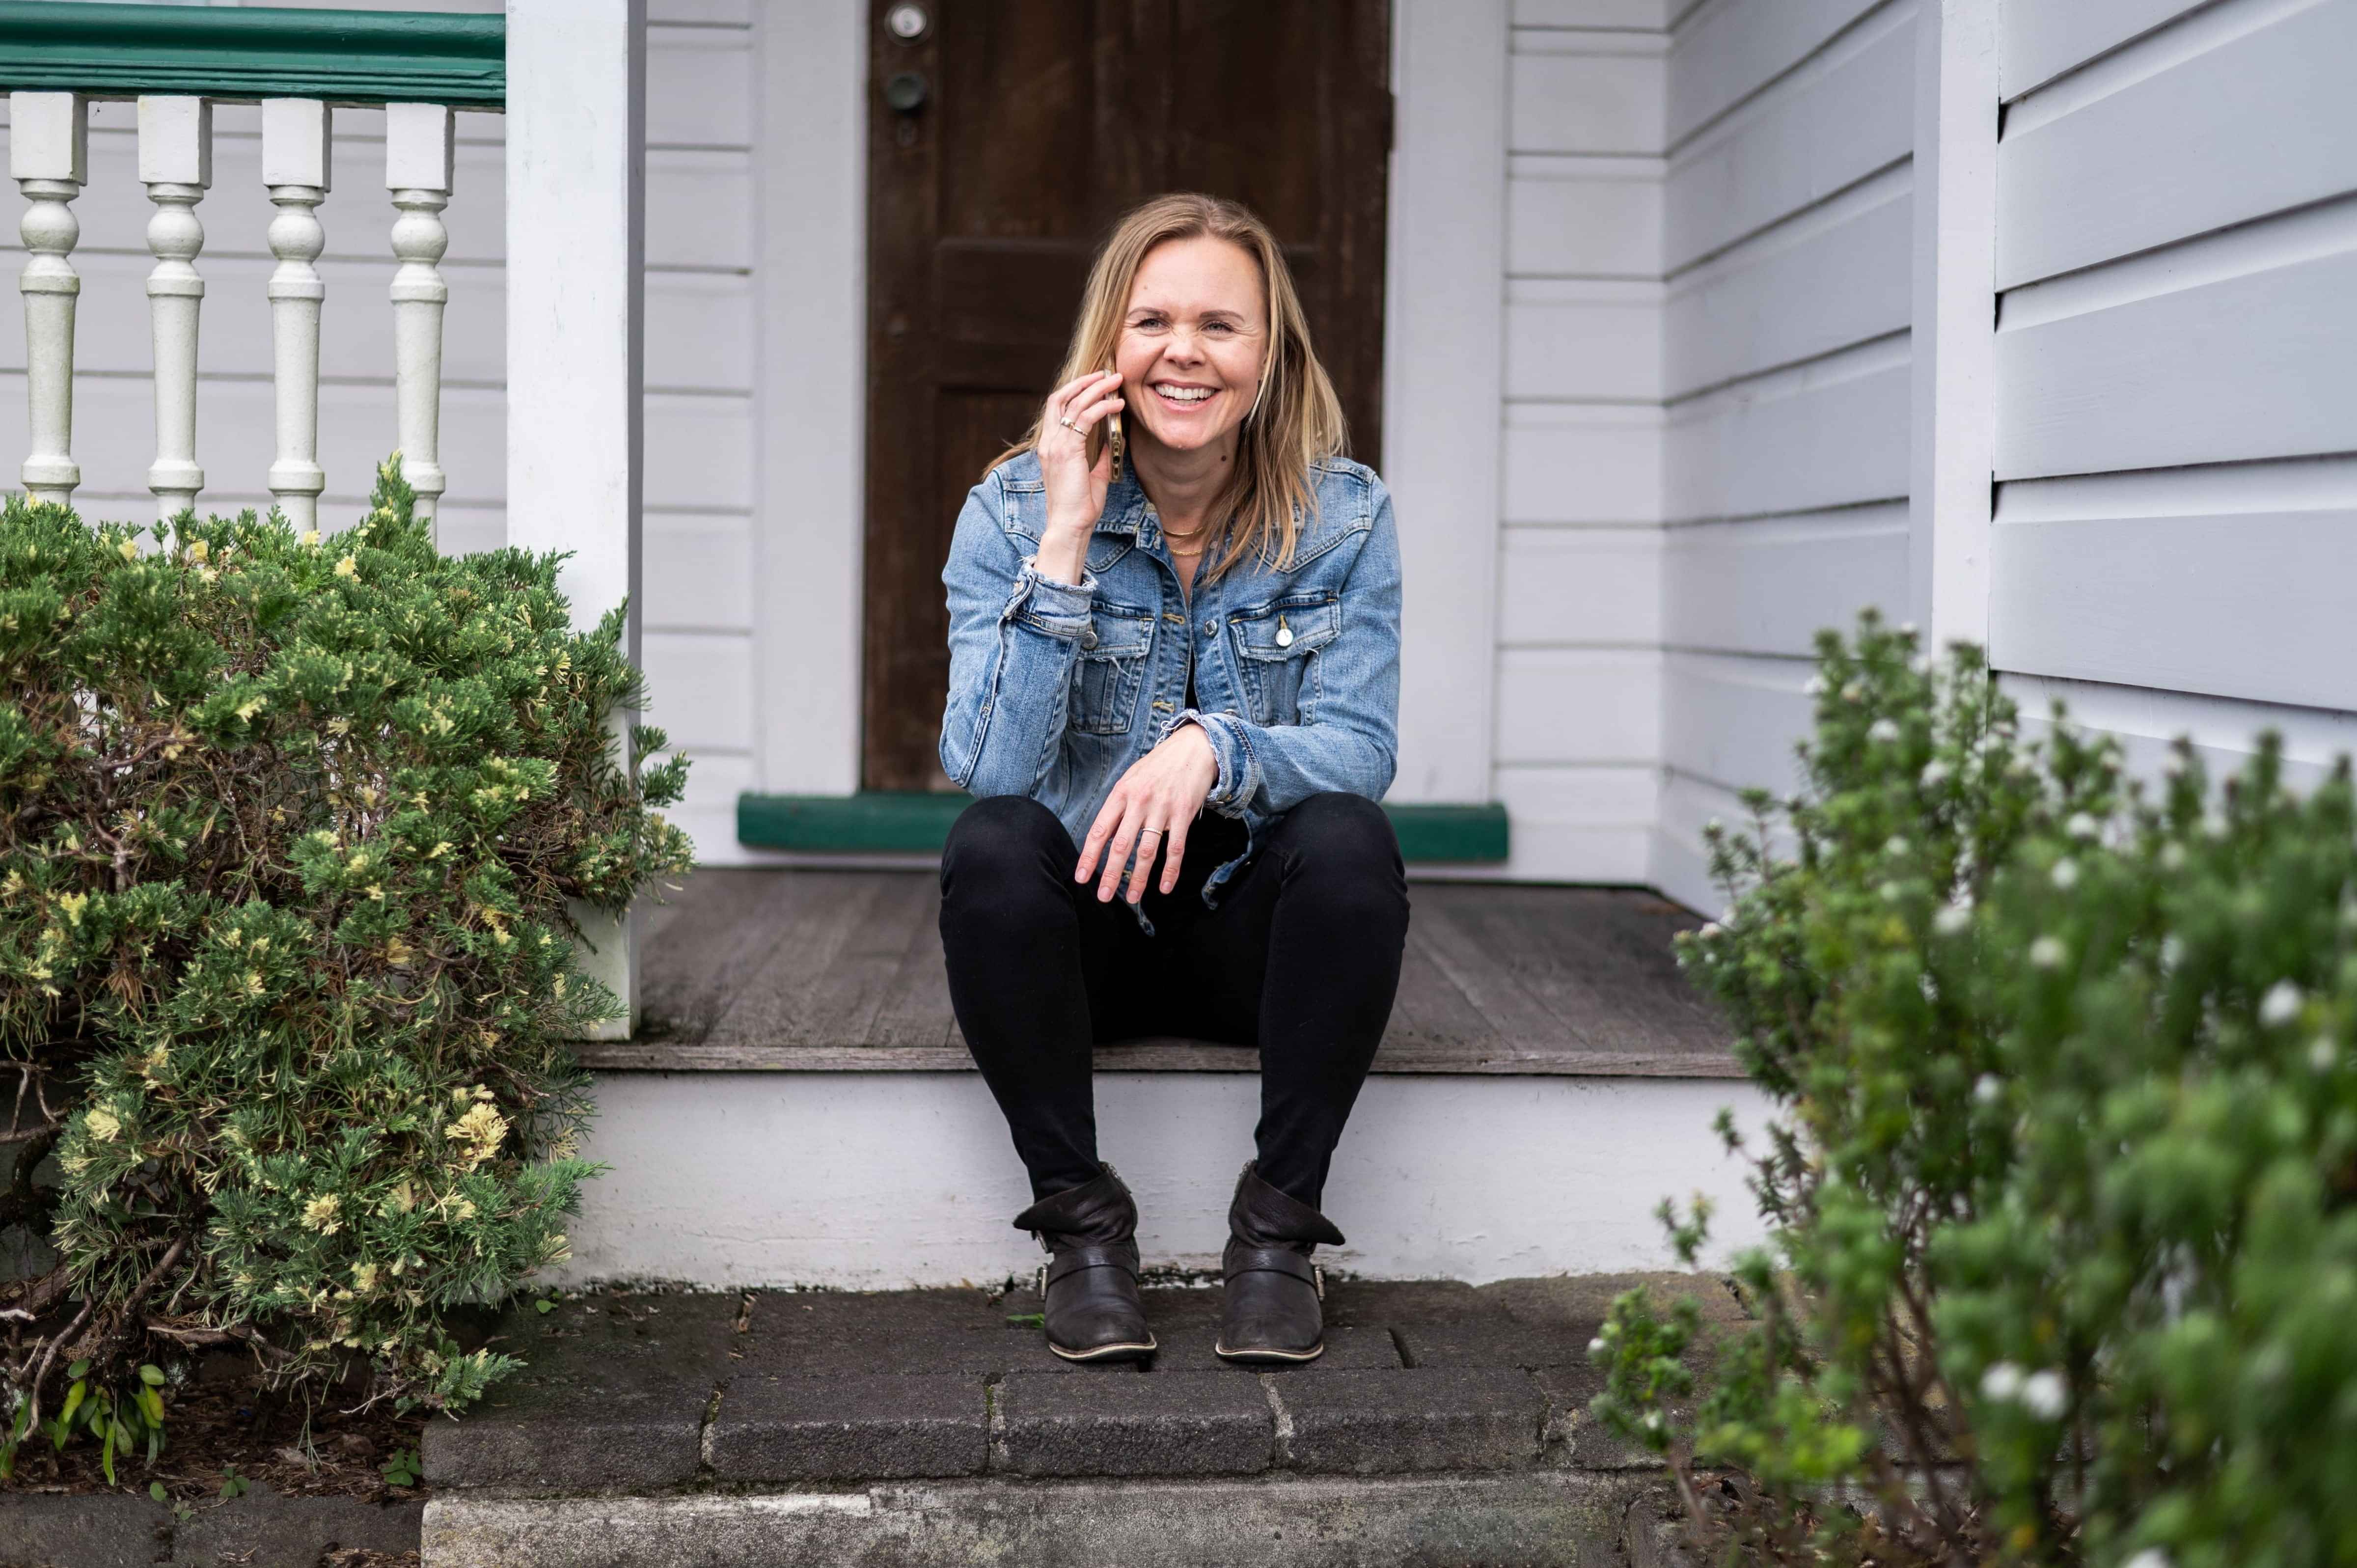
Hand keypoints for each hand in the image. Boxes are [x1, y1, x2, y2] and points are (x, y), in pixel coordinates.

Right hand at [1037, 370, 1124, 581]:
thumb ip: (1099, 456)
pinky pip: (1086, 417)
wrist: (1070, 525)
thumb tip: (1112, 441)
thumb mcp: (1093, 476)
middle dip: (1084, 381)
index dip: (1075, 390)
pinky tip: (1118, 405)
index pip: (1057, 406)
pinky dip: (1103, 406)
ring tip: (1116, 380)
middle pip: (1061, 396)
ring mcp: (1055, 445)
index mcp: (1050, 446)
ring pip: (1074, 402)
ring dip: (1097, 388)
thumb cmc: (1080, 506)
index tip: (1096, 383)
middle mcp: (1049, 441)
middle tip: (1107, 373)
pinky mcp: (1067, 450)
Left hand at [1074, 724, 1219, 902]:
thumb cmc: (1157, 767)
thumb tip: (1105, 836)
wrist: (1193, 748)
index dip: (1089, 856)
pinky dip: (1170, 871)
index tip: (1082, 877)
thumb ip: (1119, 806)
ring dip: (1139, 878)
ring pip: (1147, 851)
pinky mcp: (1184, 814)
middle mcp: (1139, 802)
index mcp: (1121, 793)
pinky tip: (1165, 887)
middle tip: (1104, 896)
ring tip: (1133, 898)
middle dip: (1111, 875)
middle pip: (1121, 845)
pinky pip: (1175, 848)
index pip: (1100, 830)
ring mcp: (1162, 808)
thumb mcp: (1131, 779)